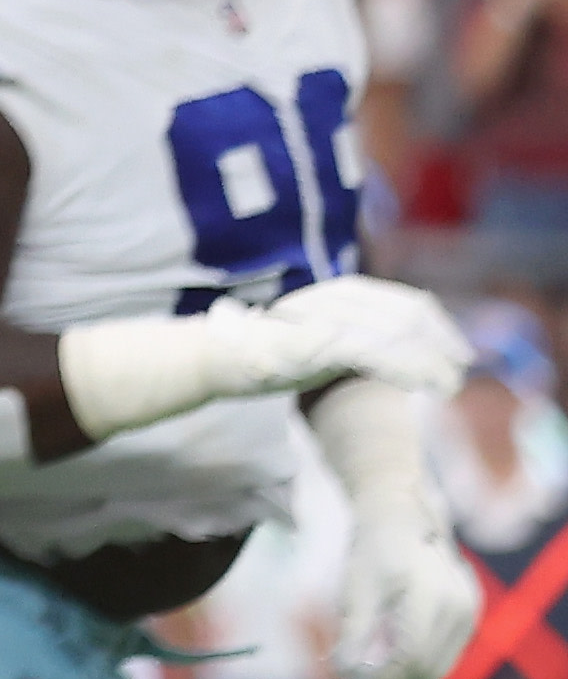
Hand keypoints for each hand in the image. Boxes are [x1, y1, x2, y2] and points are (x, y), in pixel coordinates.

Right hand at [231, 278, 471, 399]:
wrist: (217, 357)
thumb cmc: (265, 354)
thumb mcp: (318, 340)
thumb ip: (350, 338)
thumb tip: (386, 351)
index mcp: (344, 292)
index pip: (407, 303)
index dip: (439, 328)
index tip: (457, 355)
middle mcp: (341, 296)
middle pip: (411, 313)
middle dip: (442, 342)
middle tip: (461, 370)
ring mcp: (331, 317)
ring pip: (400, 333)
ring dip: (432, 359)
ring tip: (450, 385)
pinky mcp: (321, 341)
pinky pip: (377, 352)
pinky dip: (408, 368)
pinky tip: (425, 386)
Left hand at [333, 506, 483, 678]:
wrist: (405, 522)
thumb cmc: (374, 553)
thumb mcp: (356, 592)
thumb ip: (352, 635)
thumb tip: (341, 676)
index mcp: (433, 598)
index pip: (410, 659)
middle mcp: (461, 607)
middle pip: (430, 668)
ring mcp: (471, 611)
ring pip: (442, 665)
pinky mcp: (470, 614)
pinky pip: (448, 652)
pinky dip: (421, 666)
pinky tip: (392, 667)